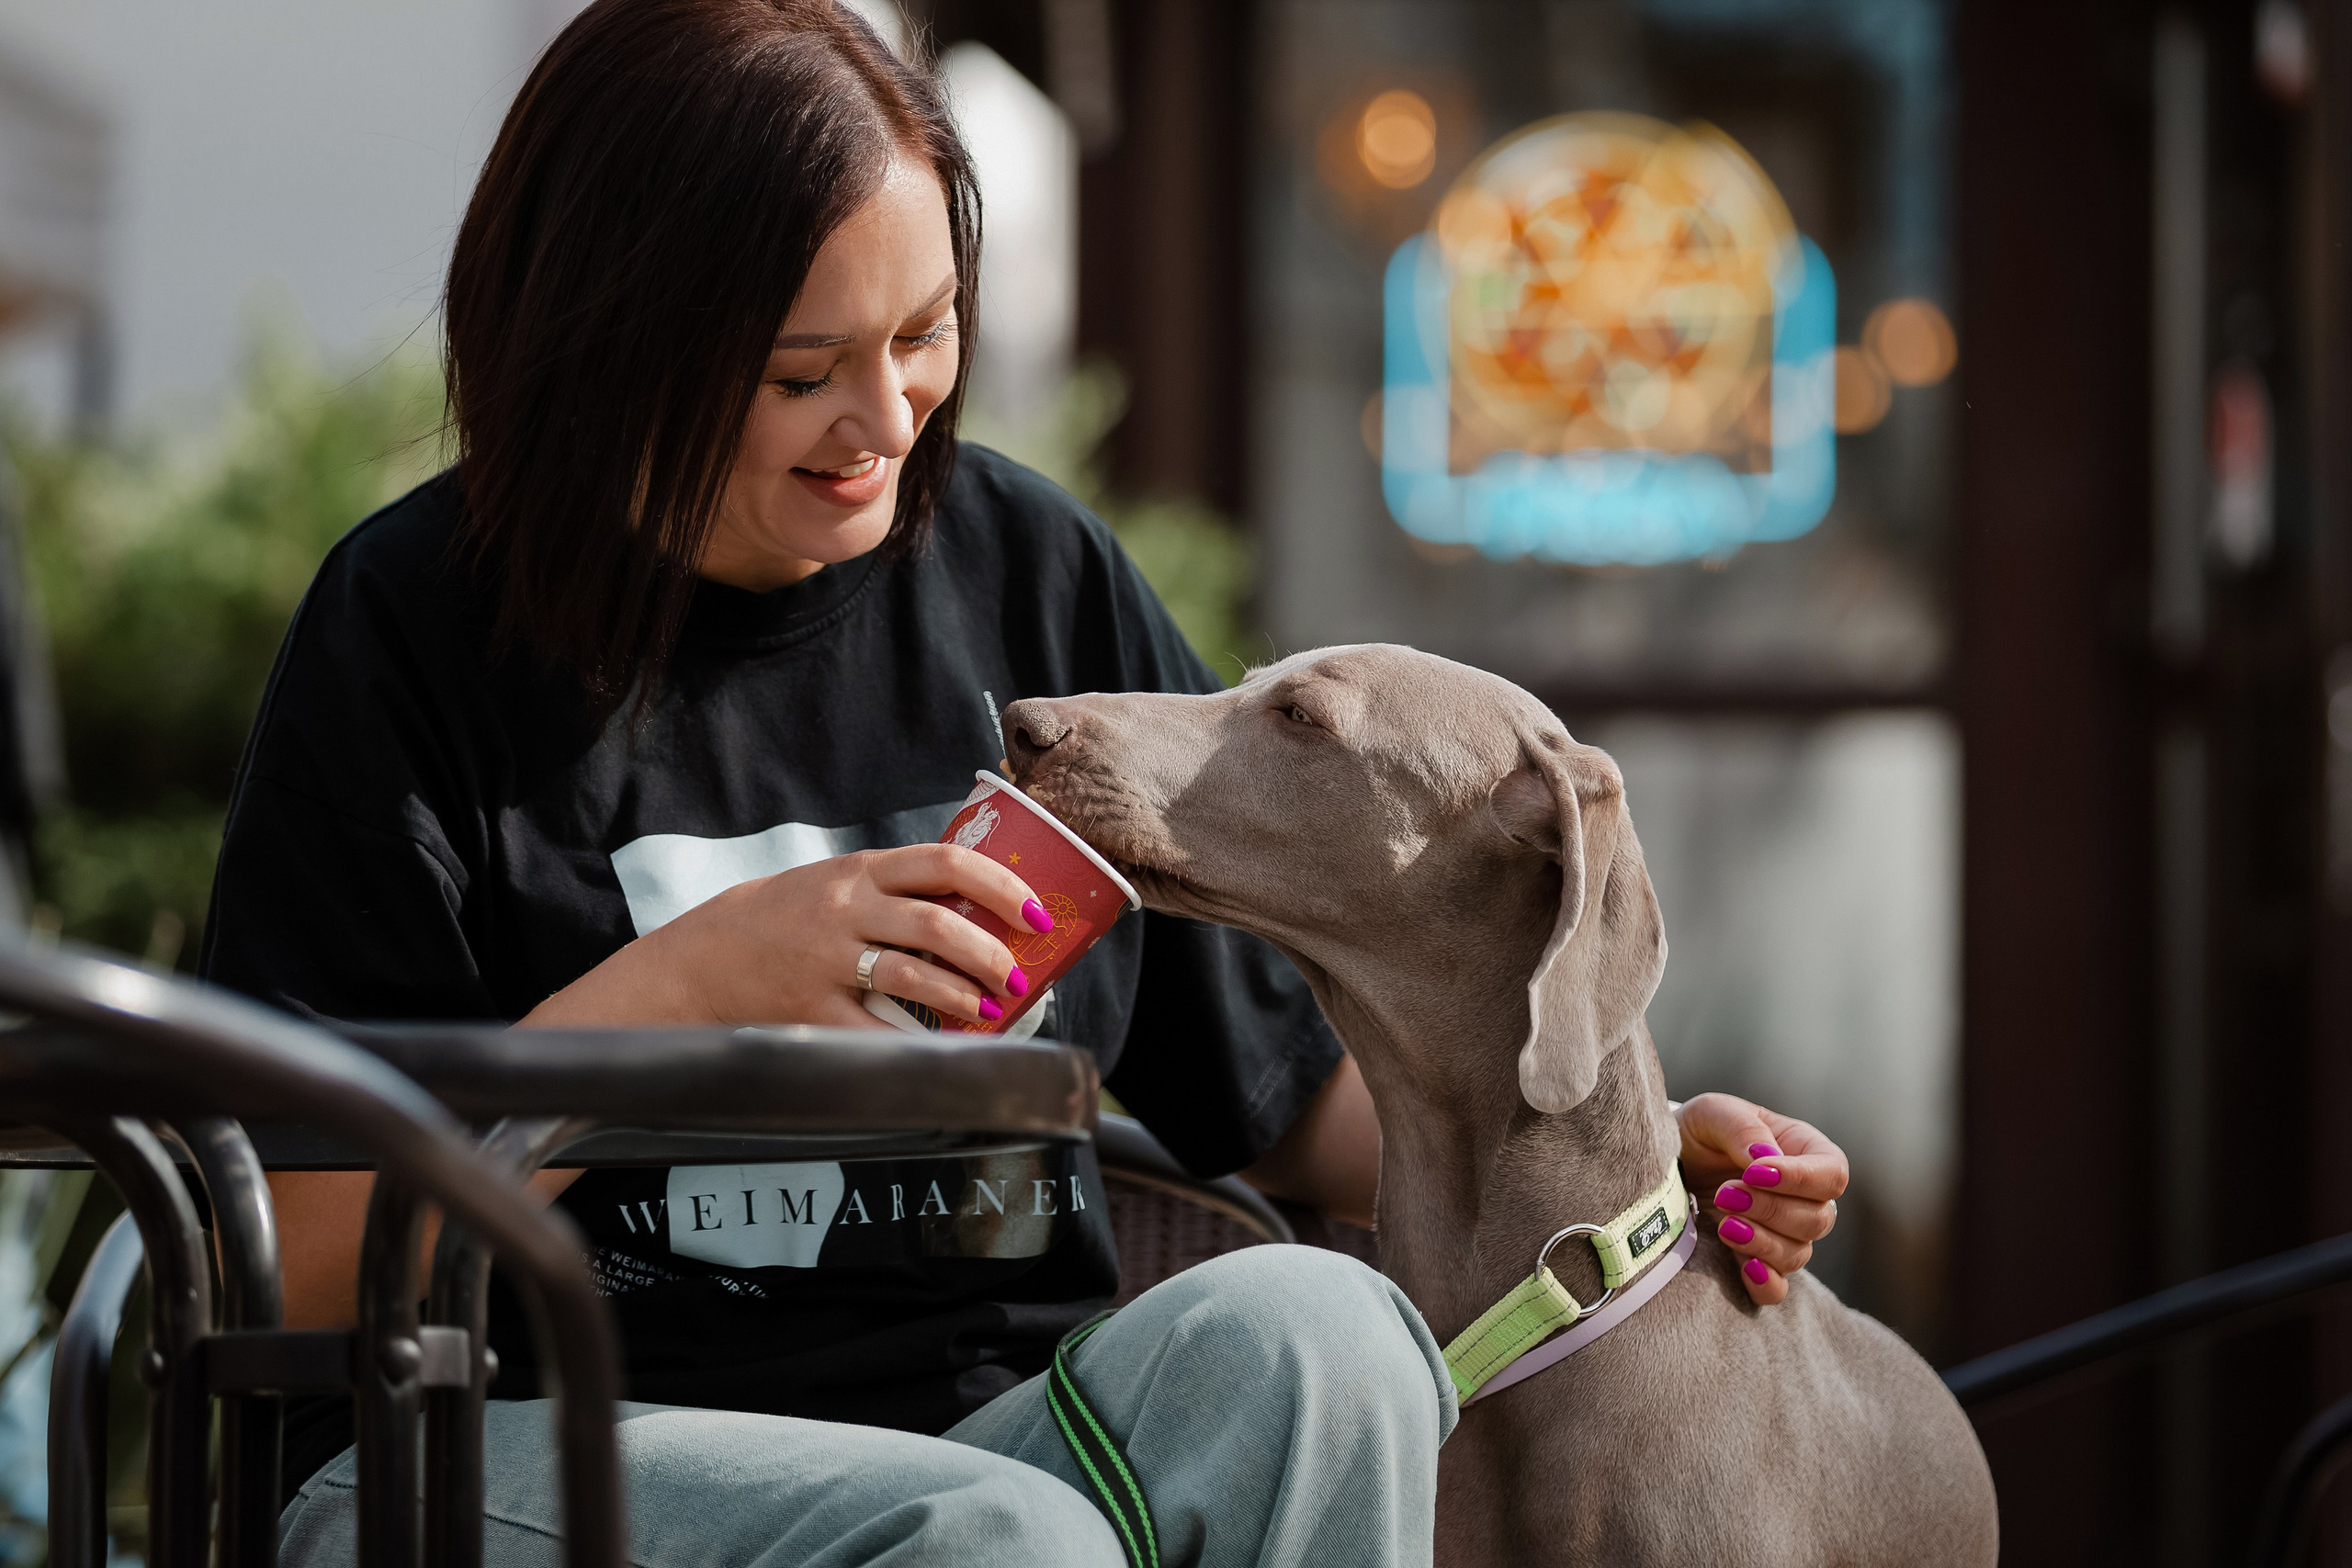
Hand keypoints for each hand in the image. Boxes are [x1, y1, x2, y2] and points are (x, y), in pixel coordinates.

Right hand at [526, 844, 1050, 1028]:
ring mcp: (827, 961)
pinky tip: (947, 1048)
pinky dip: (921, 1044)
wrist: (703, 958)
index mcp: (859, 871)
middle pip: (937, 923)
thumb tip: (986, 905)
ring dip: (964, 996)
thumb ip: (897, 888)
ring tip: (990, 1010)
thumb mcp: (836, 883)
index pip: (945, 862)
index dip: (1001, 885)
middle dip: (991, 953)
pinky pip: (878, 1032)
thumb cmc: (786, 919)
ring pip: (914, 974)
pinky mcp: (812, 1010)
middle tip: (1017, 976)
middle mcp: (845, 910)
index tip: (1036, 911)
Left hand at [1675, 1092, 1847, 1306]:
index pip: (1832, 1174)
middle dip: (1771, 1209)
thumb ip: (1742, 1128)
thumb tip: (1765, 1158)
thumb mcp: (1714, 1112)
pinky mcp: (1758, 1261)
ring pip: (1798, 1253)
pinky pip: (1778, 1288)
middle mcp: (1804, 1197)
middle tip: (1725, 1194)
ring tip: (1723, 1223)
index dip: (1801, 1179)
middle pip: (1818, 1219)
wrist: (1669, 1161)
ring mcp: (1783, 1233)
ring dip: (1762, 1242)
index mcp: (1805, 1152)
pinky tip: (1744, 1267)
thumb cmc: (1700, 1130)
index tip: (1753, 1174)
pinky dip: (1765, 1283)